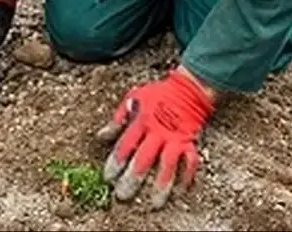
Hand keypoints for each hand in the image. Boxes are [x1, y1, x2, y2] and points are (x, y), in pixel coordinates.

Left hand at [96, 68, 214, 208]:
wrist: (187, 88)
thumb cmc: (158, 94)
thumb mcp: (133, 99)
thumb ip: (117, 119)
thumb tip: (101, 136)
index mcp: (141, 122)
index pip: (124, 146)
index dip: (115, 163)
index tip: (108, 178)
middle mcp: (157, 133)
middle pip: (143, 159)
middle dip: (132, 179)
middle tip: (123, 195)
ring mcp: (174, 139)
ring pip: (167, 165)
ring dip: (161, 185)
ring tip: (155, 203)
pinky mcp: (189, 142)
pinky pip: (189, 162)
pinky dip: (186, 176)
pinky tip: (181, 191)